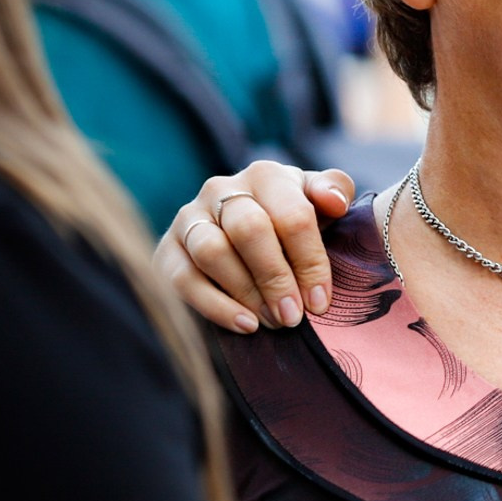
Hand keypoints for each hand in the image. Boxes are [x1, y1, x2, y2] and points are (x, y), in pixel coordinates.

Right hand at [154, 163, 352, 331]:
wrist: (244, 237)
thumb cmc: (290, 222)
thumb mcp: (317, 203)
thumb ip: (333, 191)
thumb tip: (334, 202)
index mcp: (266, 175)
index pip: (292, 215)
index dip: (310, 261)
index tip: (320, 301)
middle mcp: (222, 189)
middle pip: (249, 230)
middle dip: (275, 278)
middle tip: (293, 316)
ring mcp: (188, 217)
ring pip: (212, 252)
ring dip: (245, 292)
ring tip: (271, 321)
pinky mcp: (166, 249)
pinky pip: (182, 279)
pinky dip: (215, 306)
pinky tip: (245, 325)